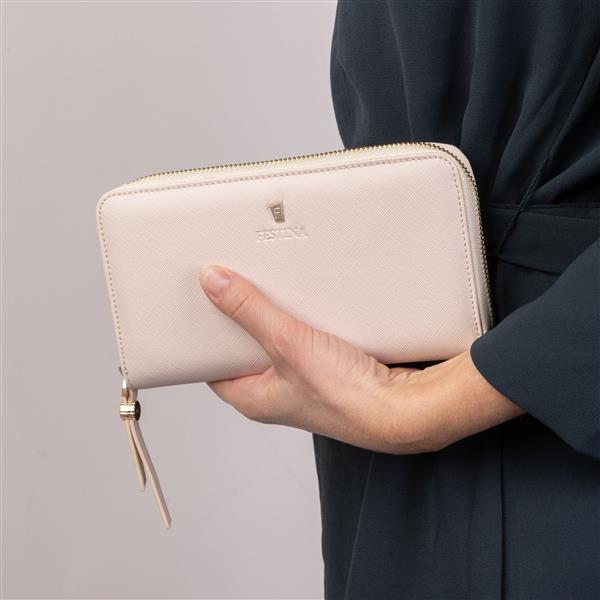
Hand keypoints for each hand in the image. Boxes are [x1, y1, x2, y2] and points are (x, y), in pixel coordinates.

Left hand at [198, 265, 523, 453]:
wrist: (406, 407)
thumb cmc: (348, 397)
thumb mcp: (288, 345)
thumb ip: (249, 311)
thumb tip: (213, 283)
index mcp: (252, 397)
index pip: (212, 362)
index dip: (203, 332)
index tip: (199, 300)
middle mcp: (275, 392)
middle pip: (244, 347)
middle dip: (239, 317)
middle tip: (231, 282)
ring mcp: (302, 381)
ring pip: (276, 341)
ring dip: (273, 315)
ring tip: (267, 284)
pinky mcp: (328, 368)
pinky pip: (304, 338)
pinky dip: (301, 319)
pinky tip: (305, 300)